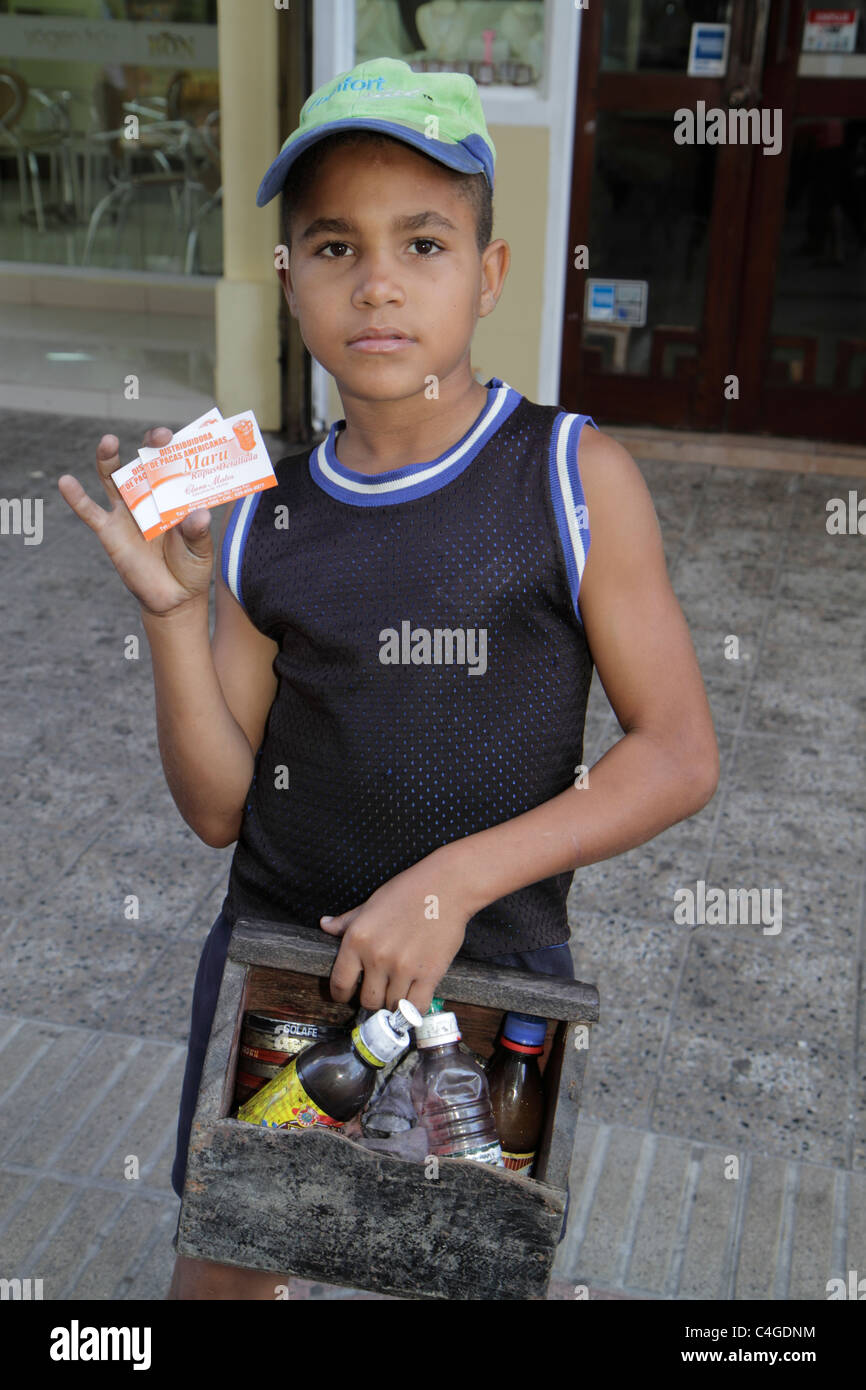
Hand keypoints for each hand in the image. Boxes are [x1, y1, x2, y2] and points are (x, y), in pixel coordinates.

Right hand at [58, 428, 213, 617]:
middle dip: (150, 446)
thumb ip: (198, 534)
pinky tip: (66, 482)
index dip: (176, 450)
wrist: (172, 598)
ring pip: (113, 479)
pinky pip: (90, 512)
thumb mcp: (200, 552)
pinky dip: (76, 497)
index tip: (183, 441)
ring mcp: (127, 512)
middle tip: (158, 437)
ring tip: (108, 442)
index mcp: (174, 497)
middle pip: (145, 464)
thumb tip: (198, 515)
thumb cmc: (191, 568)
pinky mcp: (109, 530)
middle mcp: (149, 497)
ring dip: (108, 459)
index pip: (174, 465)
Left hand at [319, 849, 471, 1013]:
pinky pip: (416, 1007)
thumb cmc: (408, 891)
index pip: (340, 982)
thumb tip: (325, 925)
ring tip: (398, 993)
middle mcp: (376, 957)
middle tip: (379, 991)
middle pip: (367, 1000)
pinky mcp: (429, 974)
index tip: (347, 996)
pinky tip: (413, 1000)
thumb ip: (347, 921)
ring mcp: (403, 967)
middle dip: (372, 999)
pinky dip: (413, 1009)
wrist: (446, 886)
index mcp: (357, 939)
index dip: (342, 994)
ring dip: (394, 1003)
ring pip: (391, 1007)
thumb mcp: (371, 904)